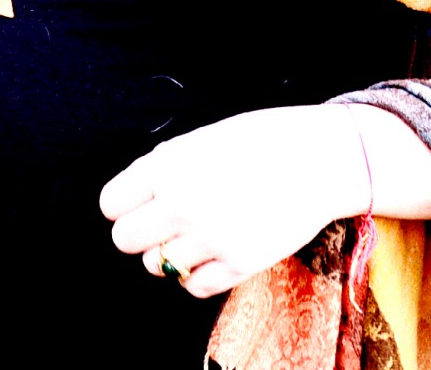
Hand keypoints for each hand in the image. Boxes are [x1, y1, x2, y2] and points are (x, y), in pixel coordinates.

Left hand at [98, 106, 369, 297]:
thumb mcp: (197, 143)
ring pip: (157, 265)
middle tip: (165, 225)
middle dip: (140, 233)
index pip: (111, 205)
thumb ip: (159, 172)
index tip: (144, 203)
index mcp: (166, 167)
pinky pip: (195, 286)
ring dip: (171, 254)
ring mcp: (210, 236)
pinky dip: (198, 275)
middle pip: (124, 240)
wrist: (319, 160)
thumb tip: (130, 204)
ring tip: (198, 234)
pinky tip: (215, 253)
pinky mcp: (240, 262)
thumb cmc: (257, 144)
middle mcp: (181, 204)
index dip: (125, 205)